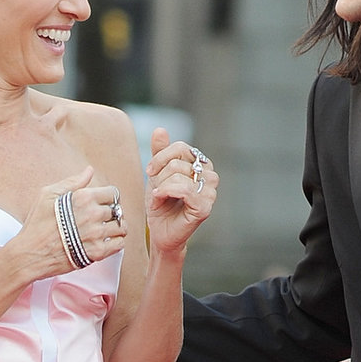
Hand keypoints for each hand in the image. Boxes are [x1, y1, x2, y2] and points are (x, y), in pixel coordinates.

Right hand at [11, 167, 126, 281]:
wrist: (30, 255)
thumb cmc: (36, 224)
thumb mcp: (47, 195)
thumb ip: (72, 182)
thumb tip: (89, 170)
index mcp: (83, 197)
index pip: (113, 193)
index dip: (109, 198)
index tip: (103, 204)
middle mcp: (92, 214)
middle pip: (117, 211)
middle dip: (112, 214)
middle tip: (102, 220)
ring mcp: (96, 234)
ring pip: (122, 228)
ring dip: (117, 229)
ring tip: (108, 231)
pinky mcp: (97, 253)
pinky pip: (119, 245)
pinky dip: (116, 243)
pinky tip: (107, 242)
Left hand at [146, 127, 215, 253]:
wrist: (160, 232)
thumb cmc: (161, 205)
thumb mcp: (157, 174)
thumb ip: (160, 153)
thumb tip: (160, 129)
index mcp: (201, 165)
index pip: (181, 147)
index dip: (161, 157)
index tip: (150, 171)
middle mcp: (210, 176)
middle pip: (177, 162)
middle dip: (159, 177)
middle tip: (158, 191)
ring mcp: (210, 192)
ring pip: (178, 175)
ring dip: (161, 187)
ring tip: (160, 198)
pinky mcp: (205, 206)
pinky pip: (183, 189)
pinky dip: (166, 193)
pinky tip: (160, 200)